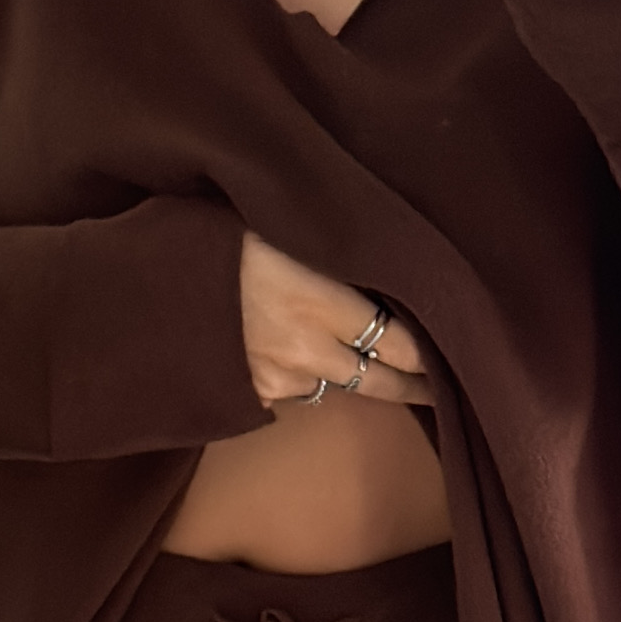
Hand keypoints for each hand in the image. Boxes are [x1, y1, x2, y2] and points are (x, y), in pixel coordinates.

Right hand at [240, 230, 433, 410]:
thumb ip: (350, 266)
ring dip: (345, 370)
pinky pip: (296, 388)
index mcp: (320, 305)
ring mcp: (277, 377)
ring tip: (344, 345)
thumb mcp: (305, 232)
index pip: (398, 346)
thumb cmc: (241, 231)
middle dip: (412, 386)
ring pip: (335, 385)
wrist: (168, 263)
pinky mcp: (254, 390)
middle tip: (439, 388)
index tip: (451, 356)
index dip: (427, 356)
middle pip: (378, 383)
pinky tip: (288, 346)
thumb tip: (399, 287)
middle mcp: (304, 351)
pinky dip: (302, 373)